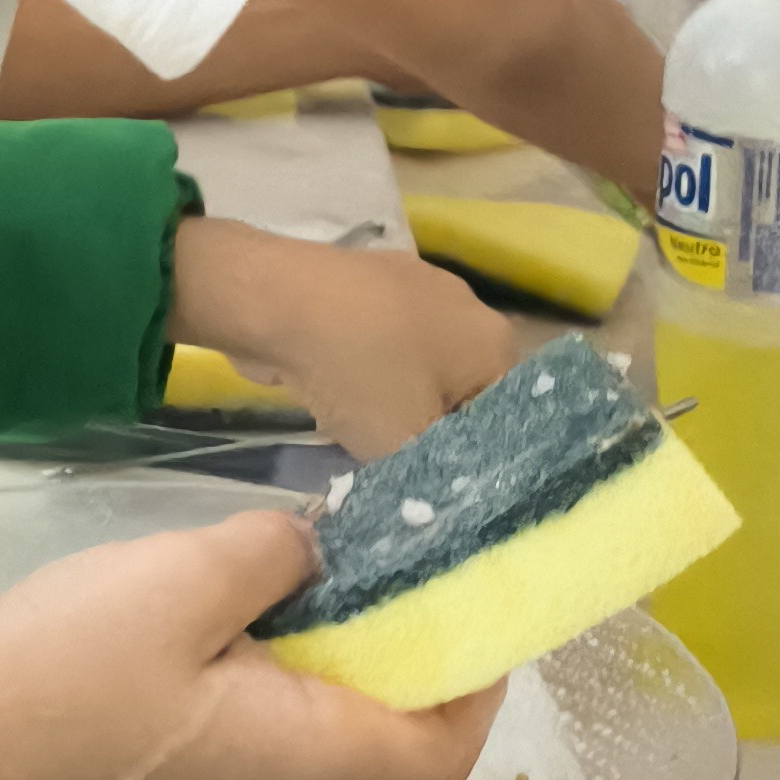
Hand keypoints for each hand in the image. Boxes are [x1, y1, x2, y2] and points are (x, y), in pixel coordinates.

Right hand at [0, 513, 502, 779]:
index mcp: (307, 769)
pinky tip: (174, 654)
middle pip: (366, 753)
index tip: (460, 607)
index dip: (473, 687)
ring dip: (296, 685)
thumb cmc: (65, 674)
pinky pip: (229, 776)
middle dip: (371, 661)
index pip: (441, 755)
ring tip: (246, 598)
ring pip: (291, 761)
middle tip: (339, 568)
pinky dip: (238, 715)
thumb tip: (313, 557)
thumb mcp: (182, 576)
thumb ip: (273, 554)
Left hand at [170, 211, 526, 458]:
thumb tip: (452, 494)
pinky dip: (365, 376)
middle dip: (432, 430)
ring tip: (363, 432)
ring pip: (418, 371)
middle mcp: (468, 306)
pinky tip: (338, 397)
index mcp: (496, 341)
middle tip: (401, 466)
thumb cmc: (356, 373)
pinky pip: (381, 346)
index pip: (508, 418)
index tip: (443, 487)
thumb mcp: (407, 445)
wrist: (271, 301)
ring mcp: (415, 287)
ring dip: (394, 405)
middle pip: (462, 392)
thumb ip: (440, 474)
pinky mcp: (368, 286)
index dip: (476, 458)